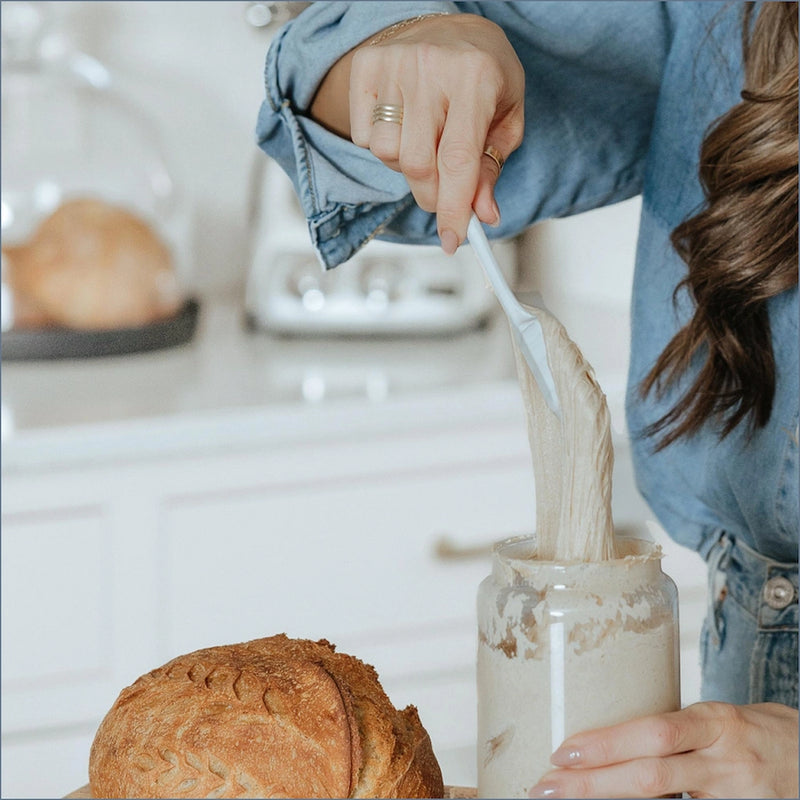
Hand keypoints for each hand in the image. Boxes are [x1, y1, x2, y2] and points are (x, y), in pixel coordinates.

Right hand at [312, 13, 524, 253]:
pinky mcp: (365, 67)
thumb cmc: (482, 72)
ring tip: (425, 141)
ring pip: (388, 154)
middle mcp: (431, 67)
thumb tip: (482, 214)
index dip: (453, 208)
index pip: (458, 160)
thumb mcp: (505, 116)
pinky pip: (365, 137)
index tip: (452, 240)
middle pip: (418, 165)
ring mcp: (393, 64)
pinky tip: (403, 123)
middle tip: (444, 192)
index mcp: (475, 77)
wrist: (447, 22)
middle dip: (432, 194)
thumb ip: (492, 166)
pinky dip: (384, 144)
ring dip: (406, 166)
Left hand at [528, 702, 798, 798]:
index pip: (655, 732)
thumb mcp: (720, 719)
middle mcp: (724, 760)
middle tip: (547, 787)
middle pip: (651, 776)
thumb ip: (676, 729)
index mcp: (716, 722)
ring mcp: (734, 795)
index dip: (607, 744)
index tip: (562, 752)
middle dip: (593, 784)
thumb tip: (612, 735)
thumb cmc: (760, 733)